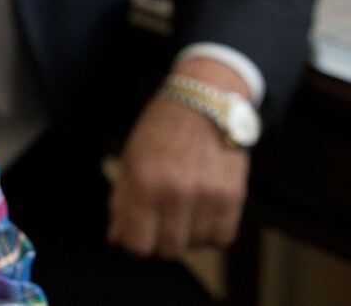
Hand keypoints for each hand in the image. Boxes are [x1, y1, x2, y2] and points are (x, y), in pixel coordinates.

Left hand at [106, 58, 250, 258]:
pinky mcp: (234, 197)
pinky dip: (210, 232)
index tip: (132, 235)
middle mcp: (177, 193)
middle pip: (167, 250)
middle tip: (156, 221)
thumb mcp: (130, 159)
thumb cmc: (159, 131)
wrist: (204, 101)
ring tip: (179, 209)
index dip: (131, 244)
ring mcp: (209, 196)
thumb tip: (116, 239)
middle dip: (157, 241)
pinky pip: (221, 237)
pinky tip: (200, 212)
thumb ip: (122, 201)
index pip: (136, 244)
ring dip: (185, 235)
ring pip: (195, 245)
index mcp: (144, 182)